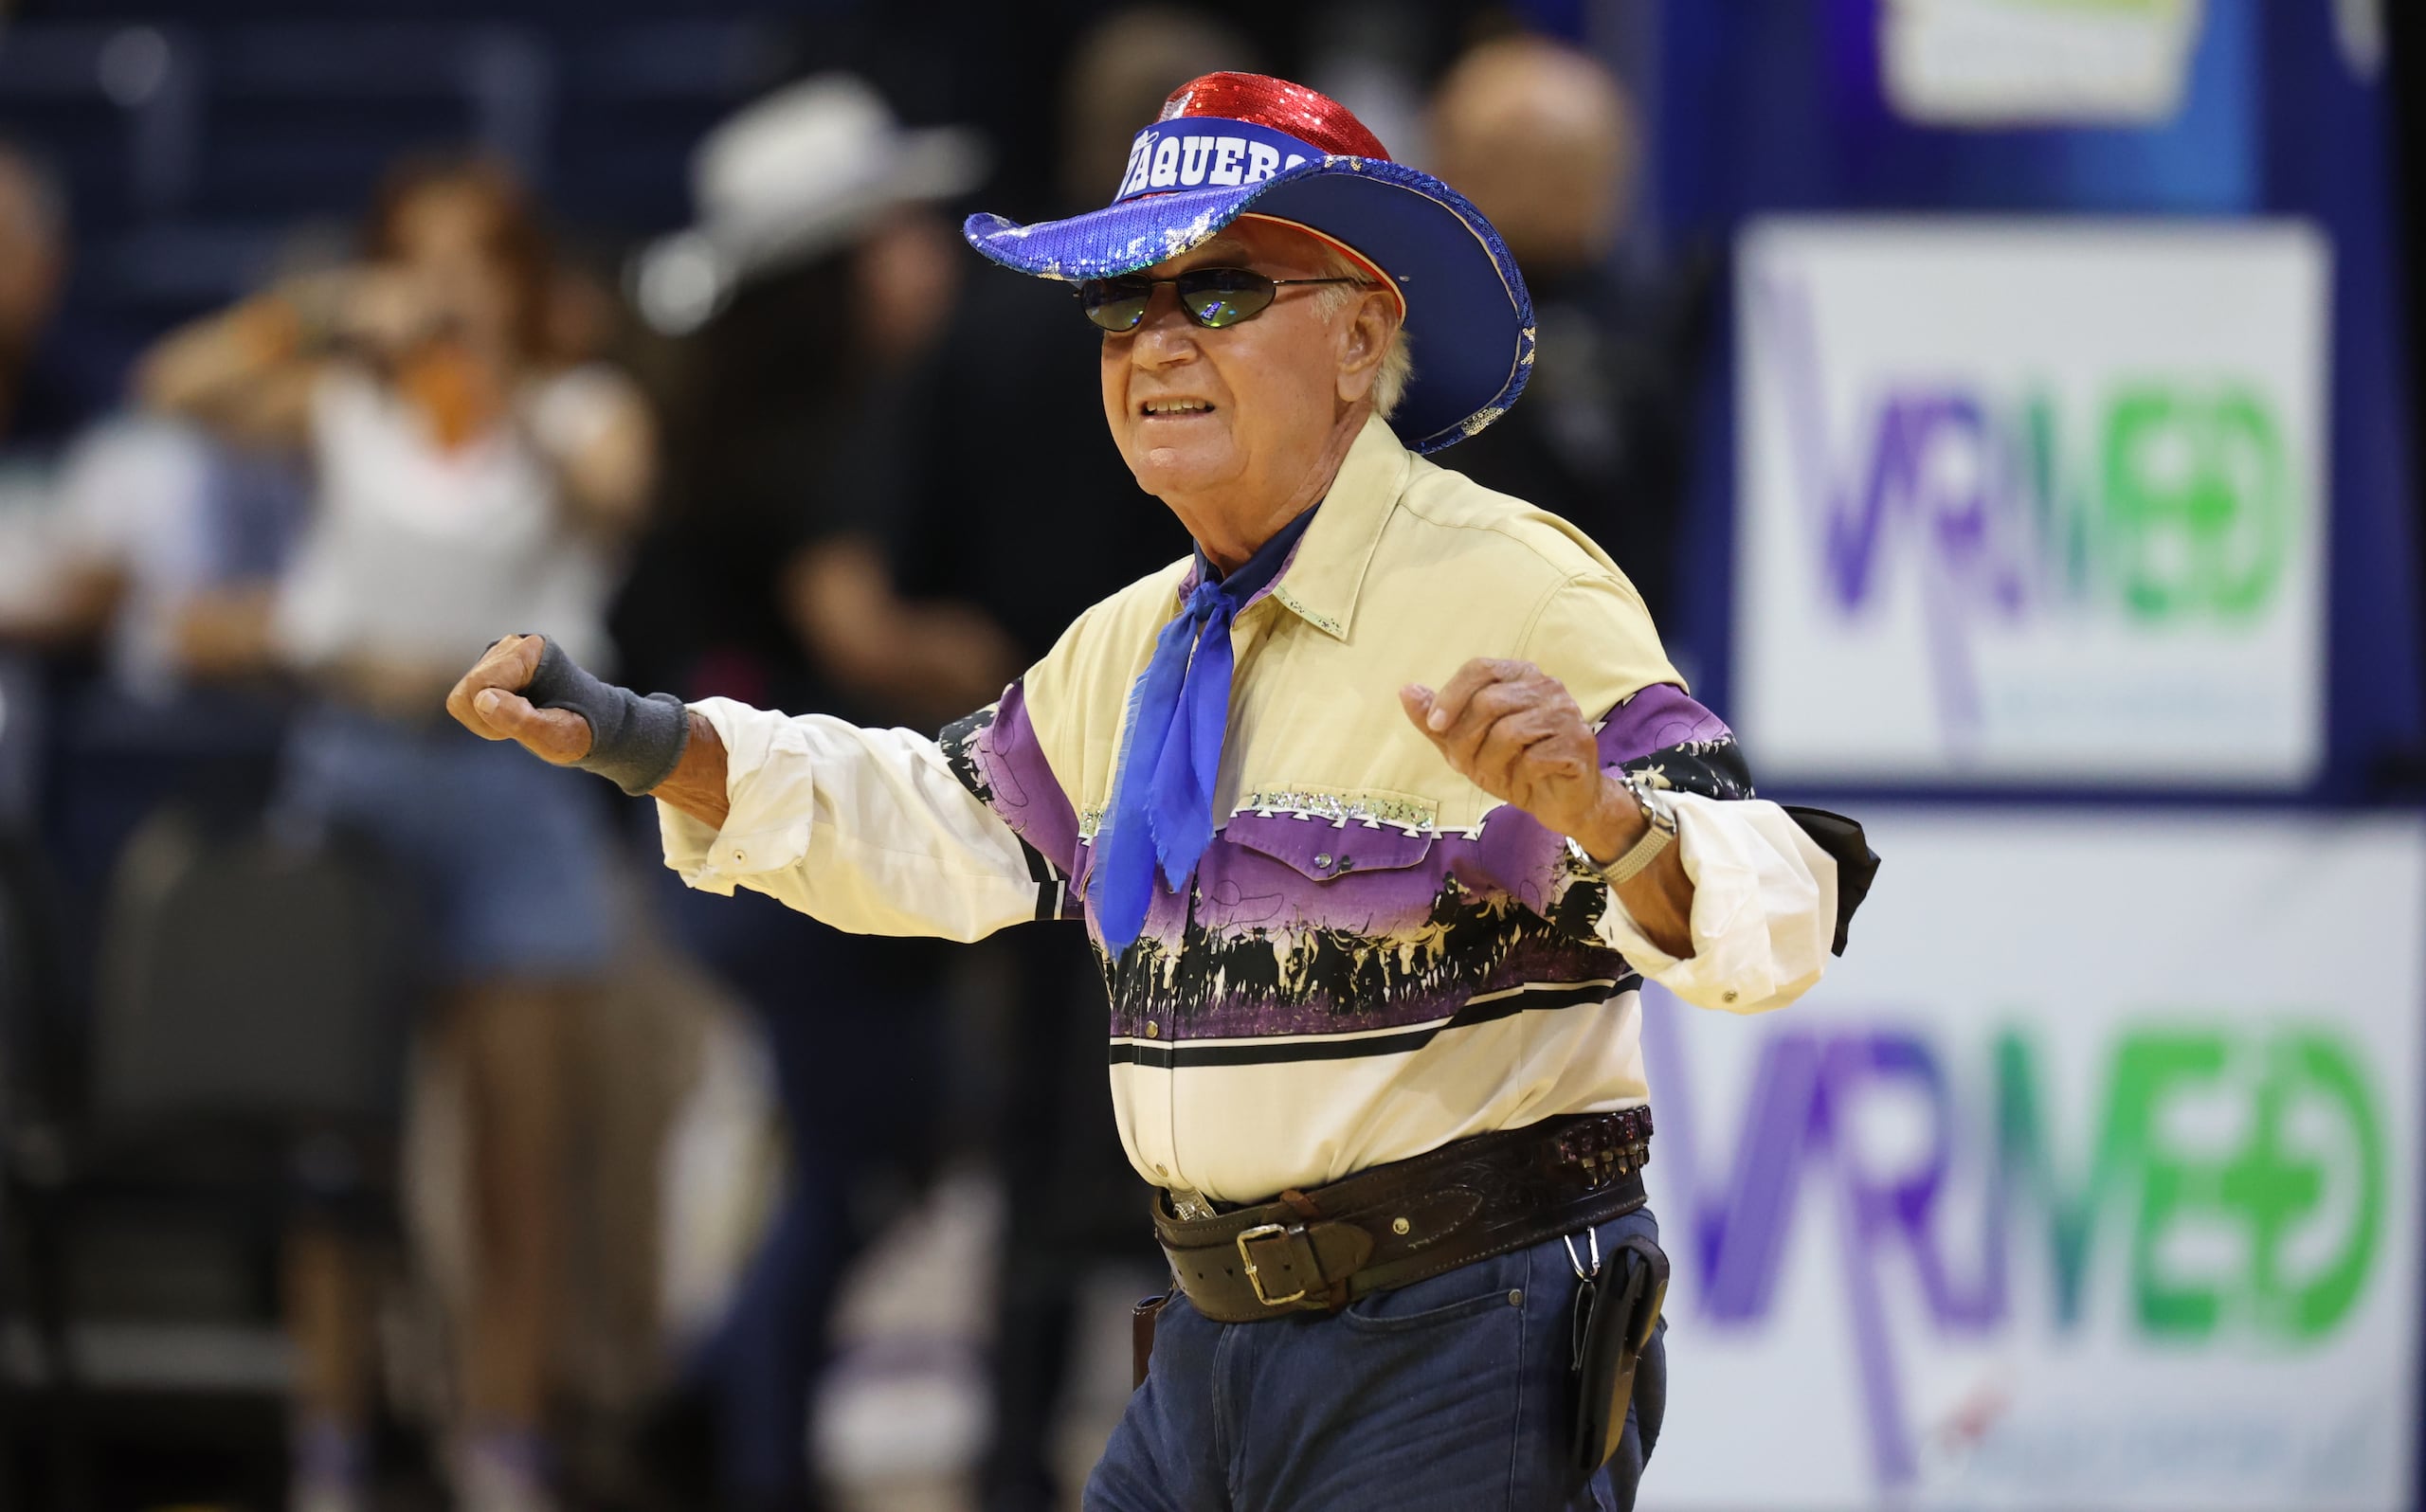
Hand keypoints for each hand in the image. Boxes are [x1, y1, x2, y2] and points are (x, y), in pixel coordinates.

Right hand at [445, 633, 593, 764]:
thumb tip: (484, 699)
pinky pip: (463, 700)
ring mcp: (499, 658)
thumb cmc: (579, 731)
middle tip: (527, 726)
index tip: (530, 723)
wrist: (591, 726)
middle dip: (490, 719)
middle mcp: (512, 646)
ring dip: (486, 720)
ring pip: (462, 697)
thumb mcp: (558, 736)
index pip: (482, 684)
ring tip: (521, 721)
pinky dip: (483, 718)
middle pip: (469, 689)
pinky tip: (511, 716)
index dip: (494, 714)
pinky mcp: (489, 671)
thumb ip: (522, 720)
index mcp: (533, 651)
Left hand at [1400, 658, 1637, 861]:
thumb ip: (1437, 721)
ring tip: (1495, 774)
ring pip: (1509, 731)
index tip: (1435, 726)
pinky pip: (1534, 758)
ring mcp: (1566, 713)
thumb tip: (1406, 691)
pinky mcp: (1578, 744)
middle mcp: (1547, 686)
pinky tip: (1526, 779)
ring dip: (1490, 761)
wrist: (1559, 803)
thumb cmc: (1513, 768)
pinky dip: (1520, 775)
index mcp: (1519, 676)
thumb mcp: (1465, 746)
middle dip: (1467, 739)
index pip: (1479, 668)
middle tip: (1465, 765)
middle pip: (1489, 701)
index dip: (1452, 695)